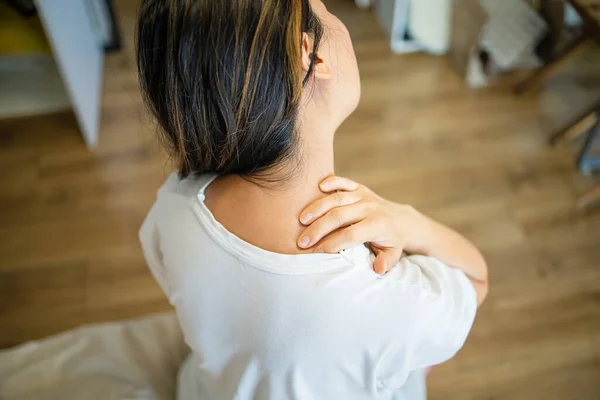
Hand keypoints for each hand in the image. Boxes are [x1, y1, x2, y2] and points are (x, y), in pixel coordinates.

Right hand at [297, 176, 424, 273]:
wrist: (402, 219)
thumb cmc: (392, 241)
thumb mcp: (393, 254)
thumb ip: (386, 262)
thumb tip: (378, 269)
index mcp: (377, 225)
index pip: (350, 235)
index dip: (332, 244)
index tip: (316, 253)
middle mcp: (369, 208)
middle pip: (338, 216)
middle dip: (318, 229)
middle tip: (302, 241)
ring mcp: (363, 195)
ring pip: (336, 199)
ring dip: (317, 208)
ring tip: (301, 220)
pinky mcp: (359, 187)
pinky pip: (343, 181)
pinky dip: (331, 182)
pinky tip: (317, 187)